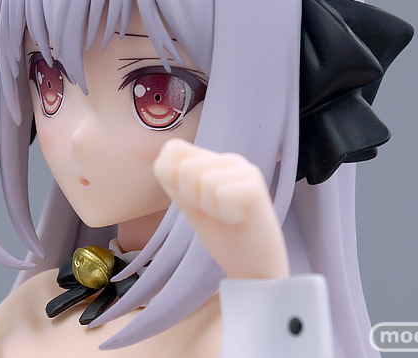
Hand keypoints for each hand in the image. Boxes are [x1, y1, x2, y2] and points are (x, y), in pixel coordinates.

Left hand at [154, 139, 288, 278]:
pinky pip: (221, 194)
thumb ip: (175, 180)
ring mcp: (246, 171)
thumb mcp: (190, 203)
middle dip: (191, 197)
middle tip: (214, 213)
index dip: (172, 179)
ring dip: (209, 208)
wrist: (253, 269)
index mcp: (214, 161)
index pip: (173, 149)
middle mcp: (231, 160)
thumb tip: (162, 158)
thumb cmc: (223, 236)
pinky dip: (224, 214)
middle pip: (185, 167)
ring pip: (203, 180)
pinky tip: (239, 219)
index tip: (193, 201)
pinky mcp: (256, 187)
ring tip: (228, 217)